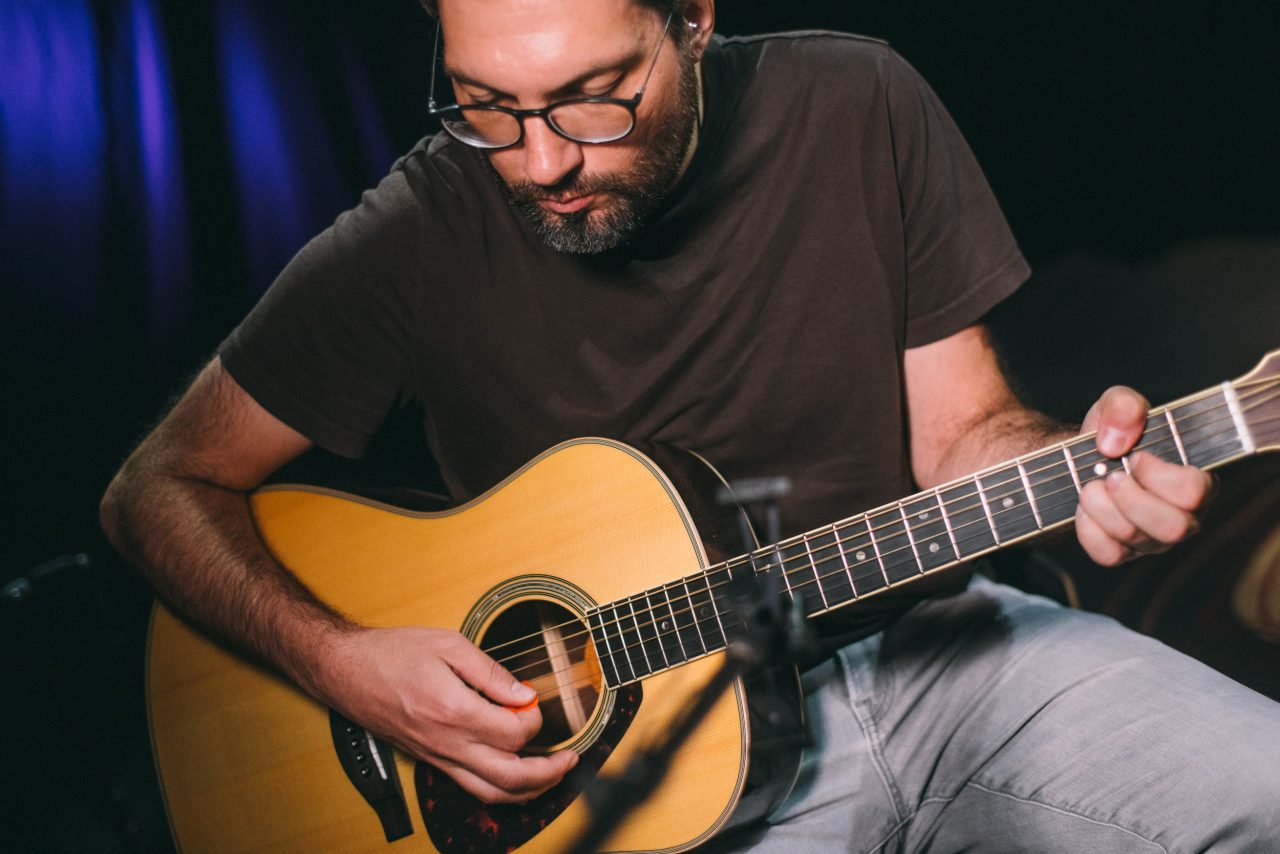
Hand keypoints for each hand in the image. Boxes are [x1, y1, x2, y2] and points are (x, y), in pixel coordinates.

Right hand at [320, 626, 577, 803]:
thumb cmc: (390, 653)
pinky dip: (499, 789)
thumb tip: (523, 692)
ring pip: (490, 792)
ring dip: (527, 790)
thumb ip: (490, 672)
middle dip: (547, 773)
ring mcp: (437, 757)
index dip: (535, 720)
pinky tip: (513, 777)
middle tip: (569, 759)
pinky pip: (470, 787)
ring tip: (551, 776)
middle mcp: (447, 743)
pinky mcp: (429, 760)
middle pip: (509, 777)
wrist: (345, 671)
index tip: (536, 703)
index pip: (514, 733)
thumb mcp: (447, 645)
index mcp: (455, 711)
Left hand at [1075, 386, 1213, 565]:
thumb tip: (1115, 441)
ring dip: (1102, 506)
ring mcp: (1152, 539)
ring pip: (1135, 537)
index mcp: (1196, 481)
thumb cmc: (1112, 433)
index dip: (1159, 475)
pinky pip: (1107, 554)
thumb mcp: (1116, 405)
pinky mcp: (1122, 552)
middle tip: (1111, 476)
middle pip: (1174, 528)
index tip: (1136, 457)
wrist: (1079, 459)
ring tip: (1089, 485)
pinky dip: (1087, 527)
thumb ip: (1124, 406)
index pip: (1195, 492)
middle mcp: (1182, 516)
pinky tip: (1084, 507)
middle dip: (1132, 499)